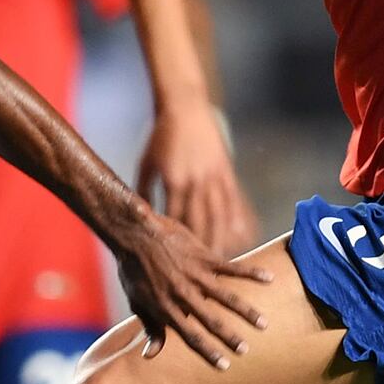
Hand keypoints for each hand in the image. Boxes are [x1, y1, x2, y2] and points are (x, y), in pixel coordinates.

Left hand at [108, 210, 273, 366]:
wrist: (135, 234)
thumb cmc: (133, 270)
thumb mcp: (136, 302)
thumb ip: (150, 328)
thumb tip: (150, 355)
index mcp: (166, 308)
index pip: (191, 336)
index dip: (208, 352)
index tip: (224, 366)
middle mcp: (183, 294)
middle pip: (211, 320)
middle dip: (230, 337)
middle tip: (246, 350)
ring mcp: (195, 275)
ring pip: (226, 297)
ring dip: (246, 311)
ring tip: (263, 324)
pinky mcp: (203, 256)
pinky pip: (232, 267)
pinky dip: (251, 272)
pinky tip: (269, 278)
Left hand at [139, 99, 256, 251]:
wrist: (185, 108)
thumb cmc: (160, 137)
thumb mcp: (147, 164)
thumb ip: (144, 191)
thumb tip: (141, 219)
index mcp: (175, 181)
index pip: (176, 220)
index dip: (177, 243)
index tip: (176, 264)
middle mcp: (197, 182)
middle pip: (200, 223)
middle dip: (201, 250)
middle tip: (201, 275)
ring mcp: (215, 177)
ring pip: (220, 216)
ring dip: (222, 240)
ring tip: (222, 263)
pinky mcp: (226, 172)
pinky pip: (234, 201)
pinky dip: (238, 220)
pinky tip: (243, 236)